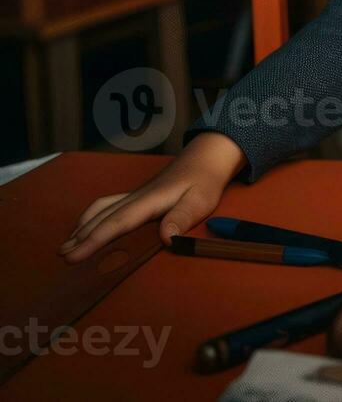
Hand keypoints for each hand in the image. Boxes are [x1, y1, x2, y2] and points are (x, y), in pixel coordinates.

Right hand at [59, 133, 246, 263]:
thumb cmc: (204, 181)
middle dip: (80, 237)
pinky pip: (107, 205)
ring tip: (66, 245)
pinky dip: (91, 216)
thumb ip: (182, 218)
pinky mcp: (137, 195)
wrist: (206, 158)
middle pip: (102, 218)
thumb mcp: (201, 201)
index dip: (94, 241)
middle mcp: (136, 197)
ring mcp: (135, 195)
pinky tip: (86, 225)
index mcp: (149, 201)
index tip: (74, 256)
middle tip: (61, 256)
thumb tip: (166, 238)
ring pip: (101, 209)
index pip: (116, 223)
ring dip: (82, 226)